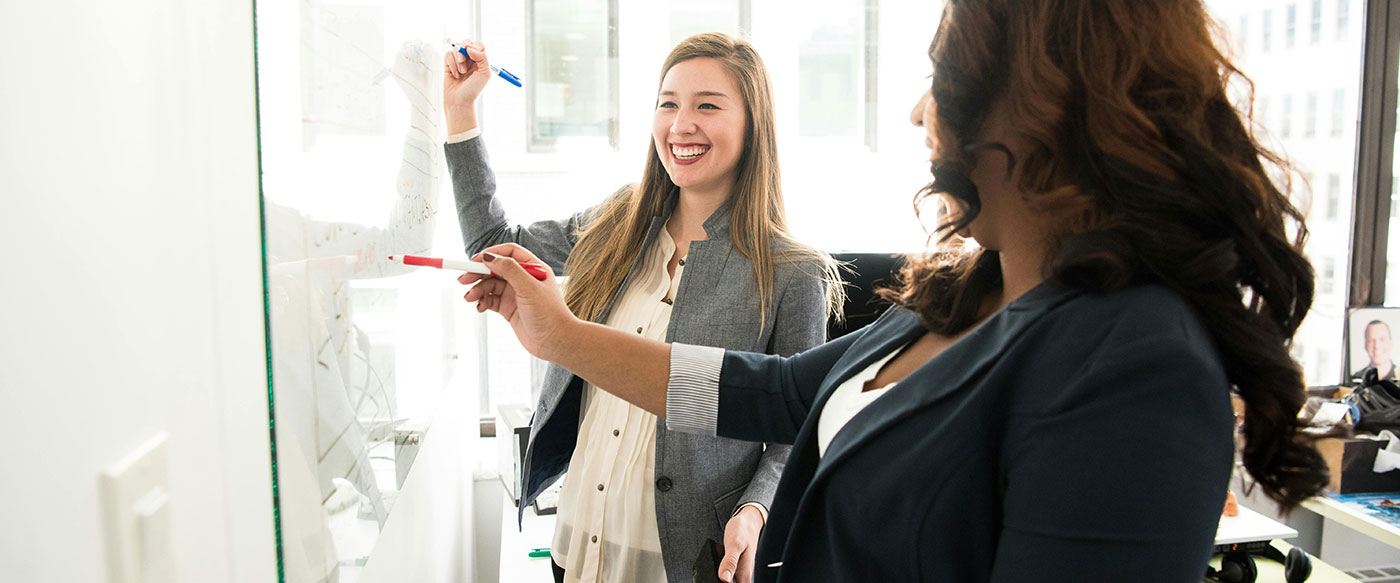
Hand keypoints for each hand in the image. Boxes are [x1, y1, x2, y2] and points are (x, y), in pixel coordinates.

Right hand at [442, 40, 489, 132]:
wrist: (459, 101)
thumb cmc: (473, 90)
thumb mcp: (485, 73)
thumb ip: (482, 57)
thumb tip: (470, 48)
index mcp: (480, 61)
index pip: (479, 45)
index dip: (475, 46)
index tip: (473, 54)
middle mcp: (470, 60)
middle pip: (467, 42)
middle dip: (465, 48)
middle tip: (464, 60)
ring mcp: (458, 61)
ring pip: (456, 48)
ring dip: (459, 60)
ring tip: (461, 72)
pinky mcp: (448, 64)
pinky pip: (448, 55)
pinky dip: (451, 64)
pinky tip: (455, 75)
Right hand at [459, 243, 574, 359]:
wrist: (555, 342)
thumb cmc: (550, 314)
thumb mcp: (528, 288)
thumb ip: (509, 270)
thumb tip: (489, 257)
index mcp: (533, 268)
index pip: (509, 253)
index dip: (492, 254)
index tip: (475, 260)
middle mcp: (524, 279)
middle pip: (495, 269)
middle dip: (478, 273)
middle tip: (463, 279)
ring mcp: (516, 294)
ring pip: (491, 285)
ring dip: (478, 290)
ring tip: (469, 298)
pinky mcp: (509, 309)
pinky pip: (491, 300)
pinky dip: (482, 301)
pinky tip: (479, 307)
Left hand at [719, 505, 764, 582]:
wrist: (748, 521)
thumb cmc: (742, 530)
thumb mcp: (734, 544)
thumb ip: (730, 562)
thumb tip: (724, 579)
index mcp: (744, 573)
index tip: (719, 578)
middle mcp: (744, 574)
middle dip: (721, 581)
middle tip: (715, 573)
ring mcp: (741, 571)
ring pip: (731, 581)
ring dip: (721, 577)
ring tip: (715, 572)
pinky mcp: (737, 567)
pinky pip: (730, 576)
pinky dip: (723, 573)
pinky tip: (717, 569)